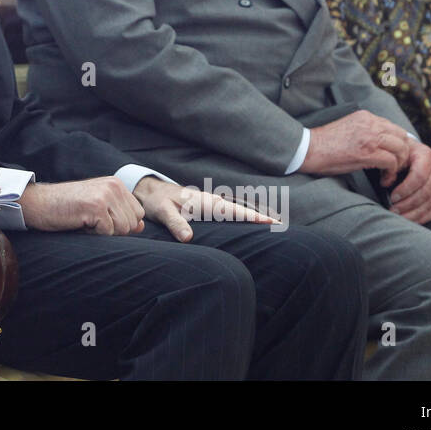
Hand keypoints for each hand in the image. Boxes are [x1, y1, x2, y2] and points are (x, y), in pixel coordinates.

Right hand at [20, 177, 144, 235]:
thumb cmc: (66, 208)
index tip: (99, 218)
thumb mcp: (98, 208)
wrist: (39, 203)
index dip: (121, 224)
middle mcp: (114, 186)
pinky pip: (108, 233)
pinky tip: (79, 222)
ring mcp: (106, 195)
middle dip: (113, 230)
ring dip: (103, 232)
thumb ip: (121, 214)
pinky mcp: (96, 206)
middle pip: (132, 224)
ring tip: (85, 220)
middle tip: (89, 220)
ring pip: (122, 230)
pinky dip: (93, 234)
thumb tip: (141, 226)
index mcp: (116, 184)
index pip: (138, 214)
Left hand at [133, 177, 276, 241]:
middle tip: (281, 226)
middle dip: (259, 217)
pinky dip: (239, 219)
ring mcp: (210, 205)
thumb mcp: (162, 212)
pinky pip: (227, 215)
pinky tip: (247, 227)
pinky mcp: (206, 210)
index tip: (271, 221)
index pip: (233, 210)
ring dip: (251, 218)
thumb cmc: (155, 201)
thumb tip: (188, 238)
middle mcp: (210, 202)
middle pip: (240, 210)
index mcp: (204, 202)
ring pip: (235, 212)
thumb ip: (175, 224)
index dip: (252, 216)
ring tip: (271, 228)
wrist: (148, 191)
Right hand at [300, 111, 413, 184]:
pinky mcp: (367, 152)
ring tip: (389, 174)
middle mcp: (370, 123)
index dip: (397, 144)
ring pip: (401, 148)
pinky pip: (392, 161)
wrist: (308, 149)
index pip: (394, 128)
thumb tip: (381, 145)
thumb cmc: (324, 143)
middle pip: (402, 136)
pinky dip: (391, 172)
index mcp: (365, 116)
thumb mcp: (348, 128)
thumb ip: (365, 131)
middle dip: (403, 154)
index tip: (393, 157)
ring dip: (399, 164)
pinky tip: (383, 179)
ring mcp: (370, 136)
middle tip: (395, 167)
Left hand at [388, 143, 430, 224]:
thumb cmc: (398, 154)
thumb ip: (390, 168)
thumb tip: (386, 184)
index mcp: (426, 156)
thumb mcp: (393, 155)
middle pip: (426, 192)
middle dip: (408, 204)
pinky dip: (422, 217)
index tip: (392, 197)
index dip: (406, 189)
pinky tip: (410, 220)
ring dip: (414, 213)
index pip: (419, 176)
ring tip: (399, 217)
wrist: (408, 151)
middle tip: (393, 210)